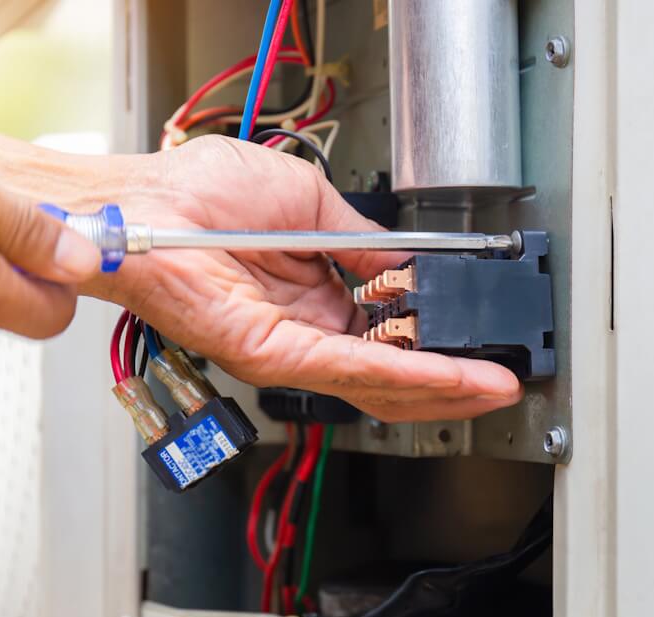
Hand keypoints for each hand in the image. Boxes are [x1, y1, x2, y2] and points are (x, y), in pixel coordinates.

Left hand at [97, 136, 521, 420]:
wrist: (152, 203)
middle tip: (501, 376)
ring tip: (493, 385)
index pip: (387, 328)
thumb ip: (362, 239)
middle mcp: (306, 325)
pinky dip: (407, 374)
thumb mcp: (309, 201)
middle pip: (389, 368)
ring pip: (380, 380)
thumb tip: (406, 260)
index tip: (479, 330)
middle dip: (451, 376)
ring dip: (443, 384)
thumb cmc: (201, 194)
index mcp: (315, 288)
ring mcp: (290, 345)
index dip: (436, 334)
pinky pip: (353, 369)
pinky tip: (451, 376)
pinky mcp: (274, 354)